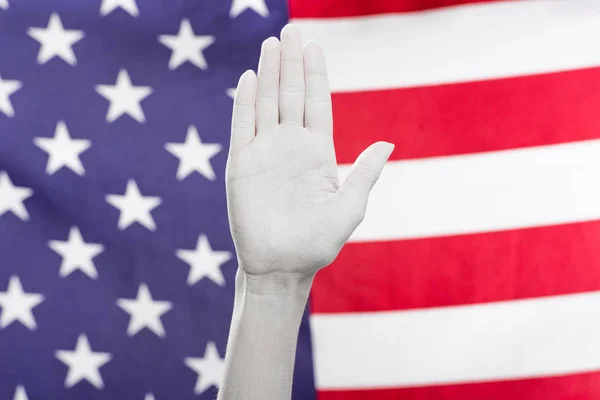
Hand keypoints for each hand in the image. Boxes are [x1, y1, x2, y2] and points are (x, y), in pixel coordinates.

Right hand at [226, 24, 393, 278]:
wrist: (282, 267)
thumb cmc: (317, 243)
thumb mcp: (349, 207)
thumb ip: (364, 173)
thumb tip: (388, 142)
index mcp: (317, 152)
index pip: (317, 103)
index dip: (316, 74)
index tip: (314, 45)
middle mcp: (290, 146)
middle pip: (292, 95)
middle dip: (292, 63)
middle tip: (290, 31)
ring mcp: (265, 153)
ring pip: (267, 103)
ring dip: (270, 73)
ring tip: (272, 44)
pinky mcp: (242, 165)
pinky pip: (243, 127)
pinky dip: (246, 103)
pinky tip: (250, 79)